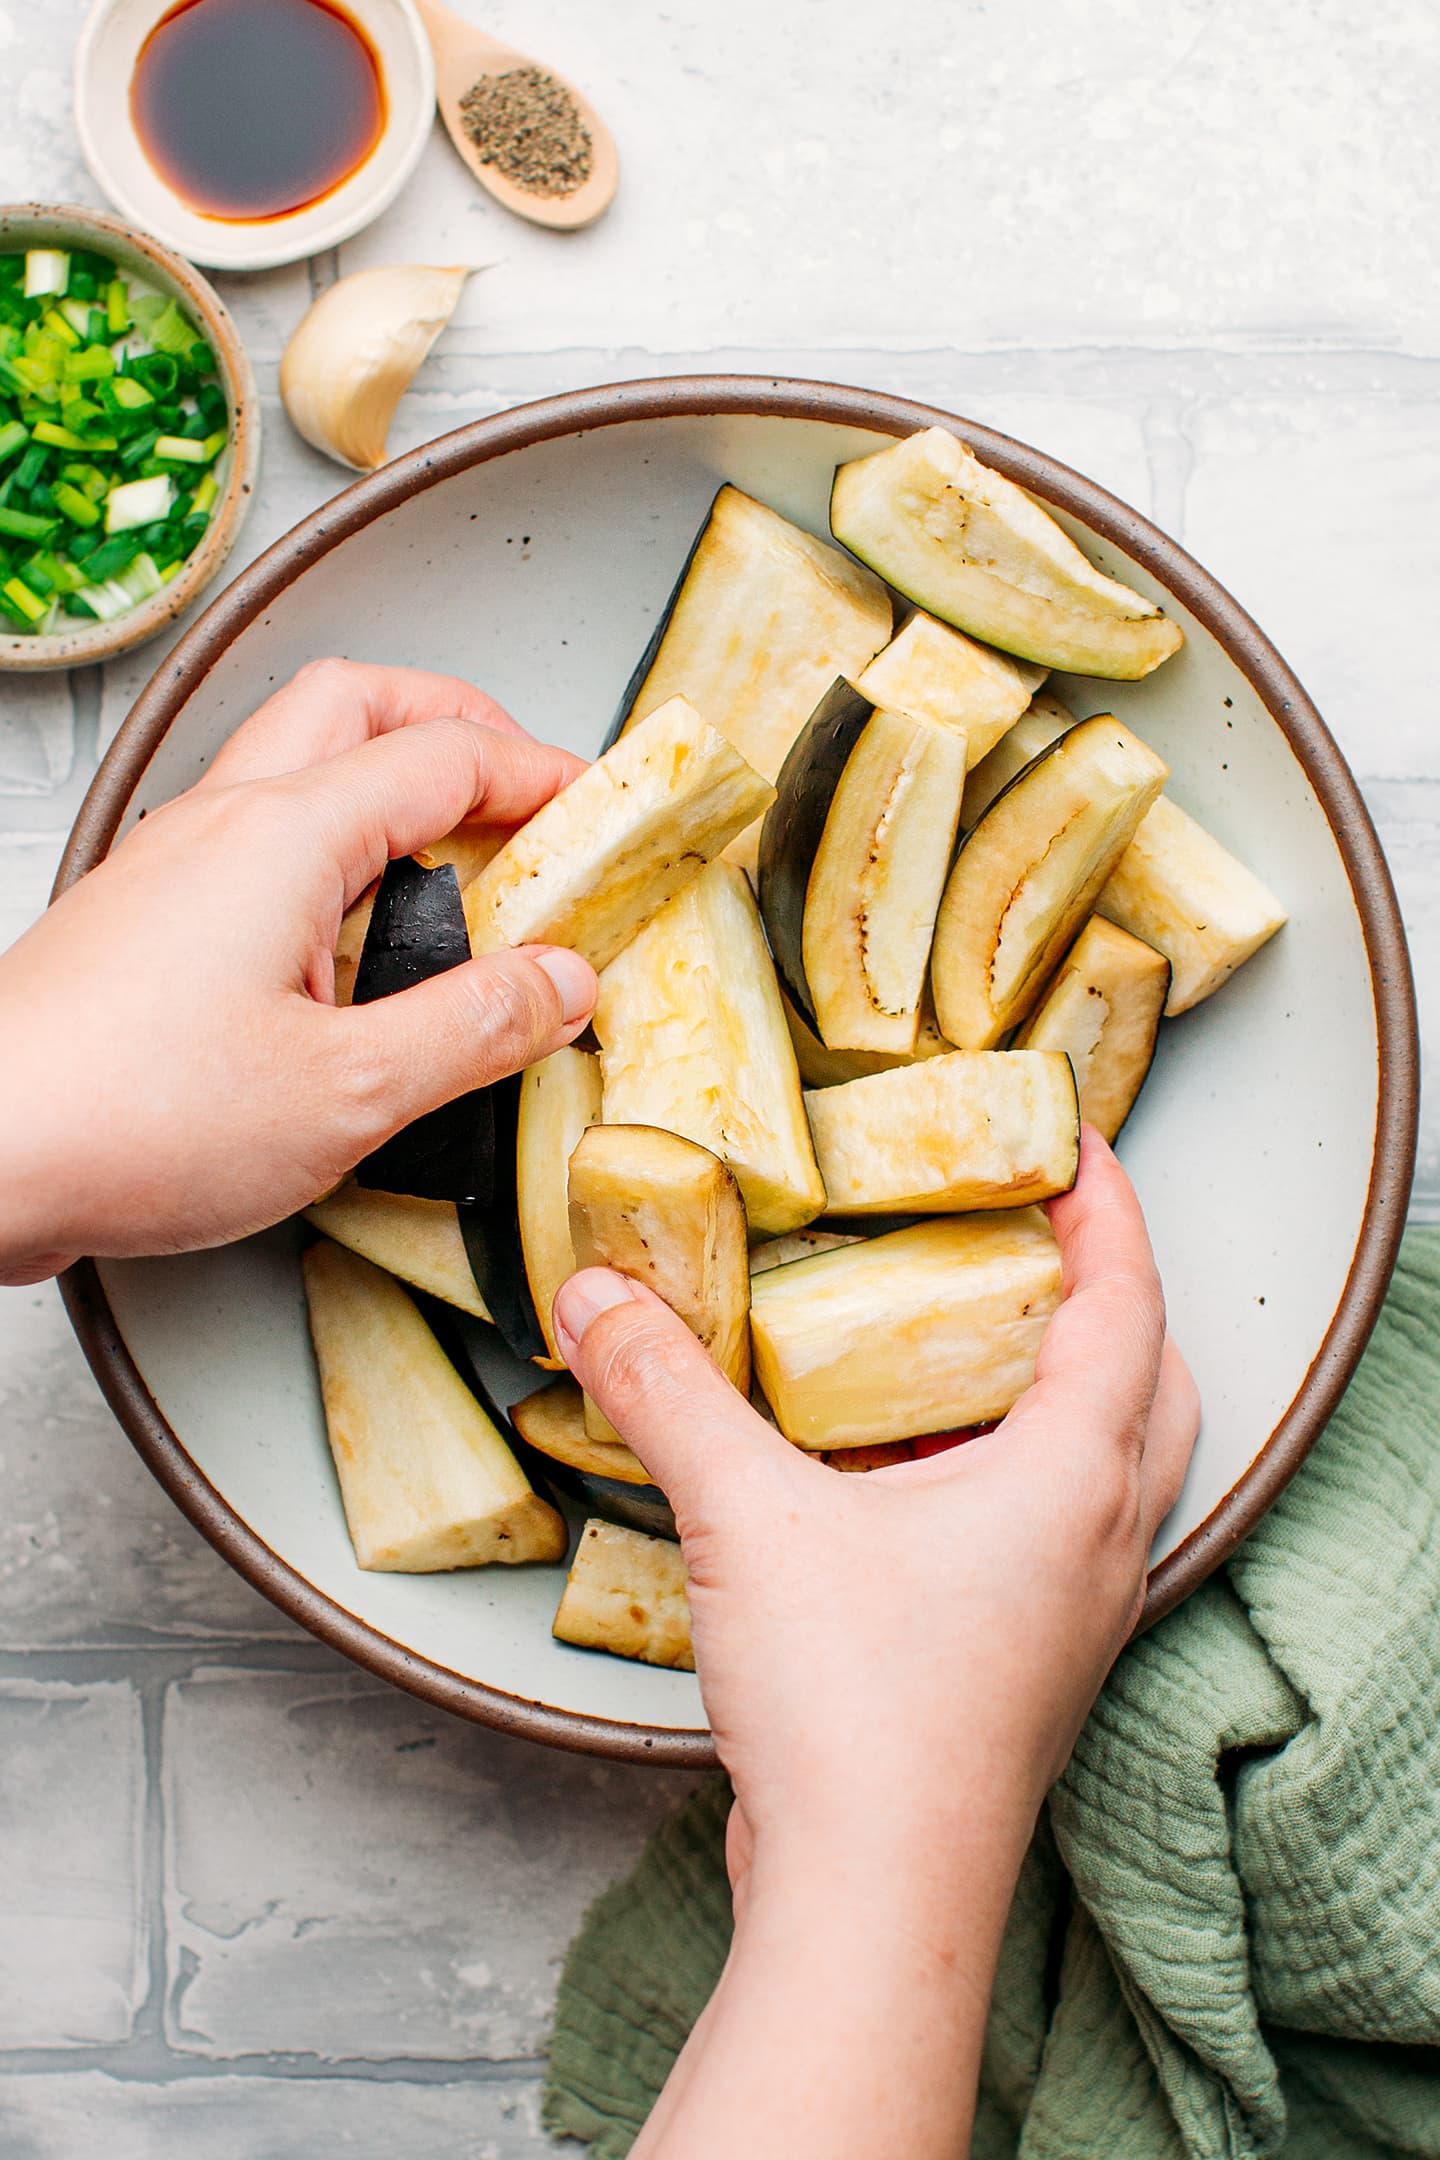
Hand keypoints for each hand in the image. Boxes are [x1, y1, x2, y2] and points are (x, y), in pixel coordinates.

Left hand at [0, 659, 596, 1284]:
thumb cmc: (121, 1119)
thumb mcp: (348, 1091)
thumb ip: (474, 1028)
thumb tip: (560, 984)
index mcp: (284, 835)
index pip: (446, 755)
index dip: (543, 774)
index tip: (601, 811)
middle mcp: (221, 824)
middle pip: (358, 704)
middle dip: (459, 725)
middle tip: (526, 788)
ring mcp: (173, 864)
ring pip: (298, 761)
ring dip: (389, 783)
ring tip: (456, 864)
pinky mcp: (144, 918)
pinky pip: (257, 837)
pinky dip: (333, 847)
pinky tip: (356, 940)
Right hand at [552, 1130, 1197, 2159]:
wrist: (871, 1902)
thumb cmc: (855, 1715)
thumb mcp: (745, 1518)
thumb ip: (666, 1393)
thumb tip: (600, 1298)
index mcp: (1071, 1479)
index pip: (1126, 1301)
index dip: (1109, 1209)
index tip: (1080, 1146)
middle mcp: (1098, 1543)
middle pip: (1152, 1385)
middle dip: (1111, 1299)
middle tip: (1042, 1242)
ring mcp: (1071, 1617)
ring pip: (1110, 1470)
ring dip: (1066, 1393)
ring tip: (975, 1348)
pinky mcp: (1026, 1671)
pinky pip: (1052, 1540)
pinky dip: (1012, 1478)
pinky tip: (913, 1482)